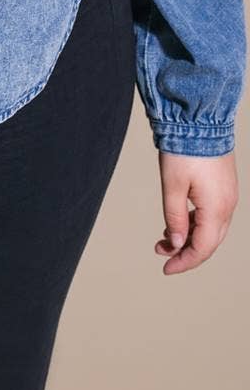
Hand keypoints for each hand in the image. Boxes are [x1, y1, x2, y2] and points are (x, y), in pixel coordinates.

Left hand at [154, 148, 238, 273]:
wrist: (200, 120)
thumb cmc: (184, 150)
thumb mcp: (172, 185)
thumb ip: (174, 217)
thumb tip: (176, 244)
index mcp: (216, 210)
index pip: (202, 248)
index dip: (184, 262)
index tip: (165, 269)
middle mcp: (227, 206)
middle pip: (209, 242)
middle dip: (185, 252)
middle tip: (161, 254)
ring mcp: (227, 196)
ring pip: (211, 229)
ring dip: (188, 236)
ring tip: (163, 238)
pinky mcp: (224, 186)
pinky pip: (212, 214)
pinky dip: (195, 222)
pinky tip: (179, 220)